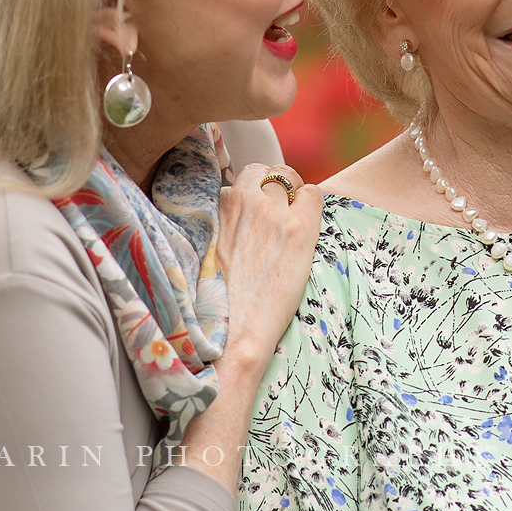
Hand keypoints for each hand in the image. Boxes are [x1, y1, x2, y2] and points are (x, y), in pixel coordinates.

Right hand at [176, 164, 320, 489]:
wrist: (229, 339)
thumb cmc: (210, 308)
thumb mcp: (197, 255)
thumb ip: (210, 228)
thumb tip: (223, 220)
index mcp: (210, 208)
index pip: (235, 179)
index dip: (249, 197)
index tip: (253, 218)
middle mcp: (238, 200)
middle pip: (262, 172)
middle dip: (271, 188)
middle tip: (276, 220)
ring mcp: (271, 212)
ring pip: (288, 177)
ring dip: (292, 196)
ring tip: (291, 229)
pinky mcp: (299, 228)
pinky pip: (314, 194)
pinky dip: (312, 207)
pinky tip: (306, 233)